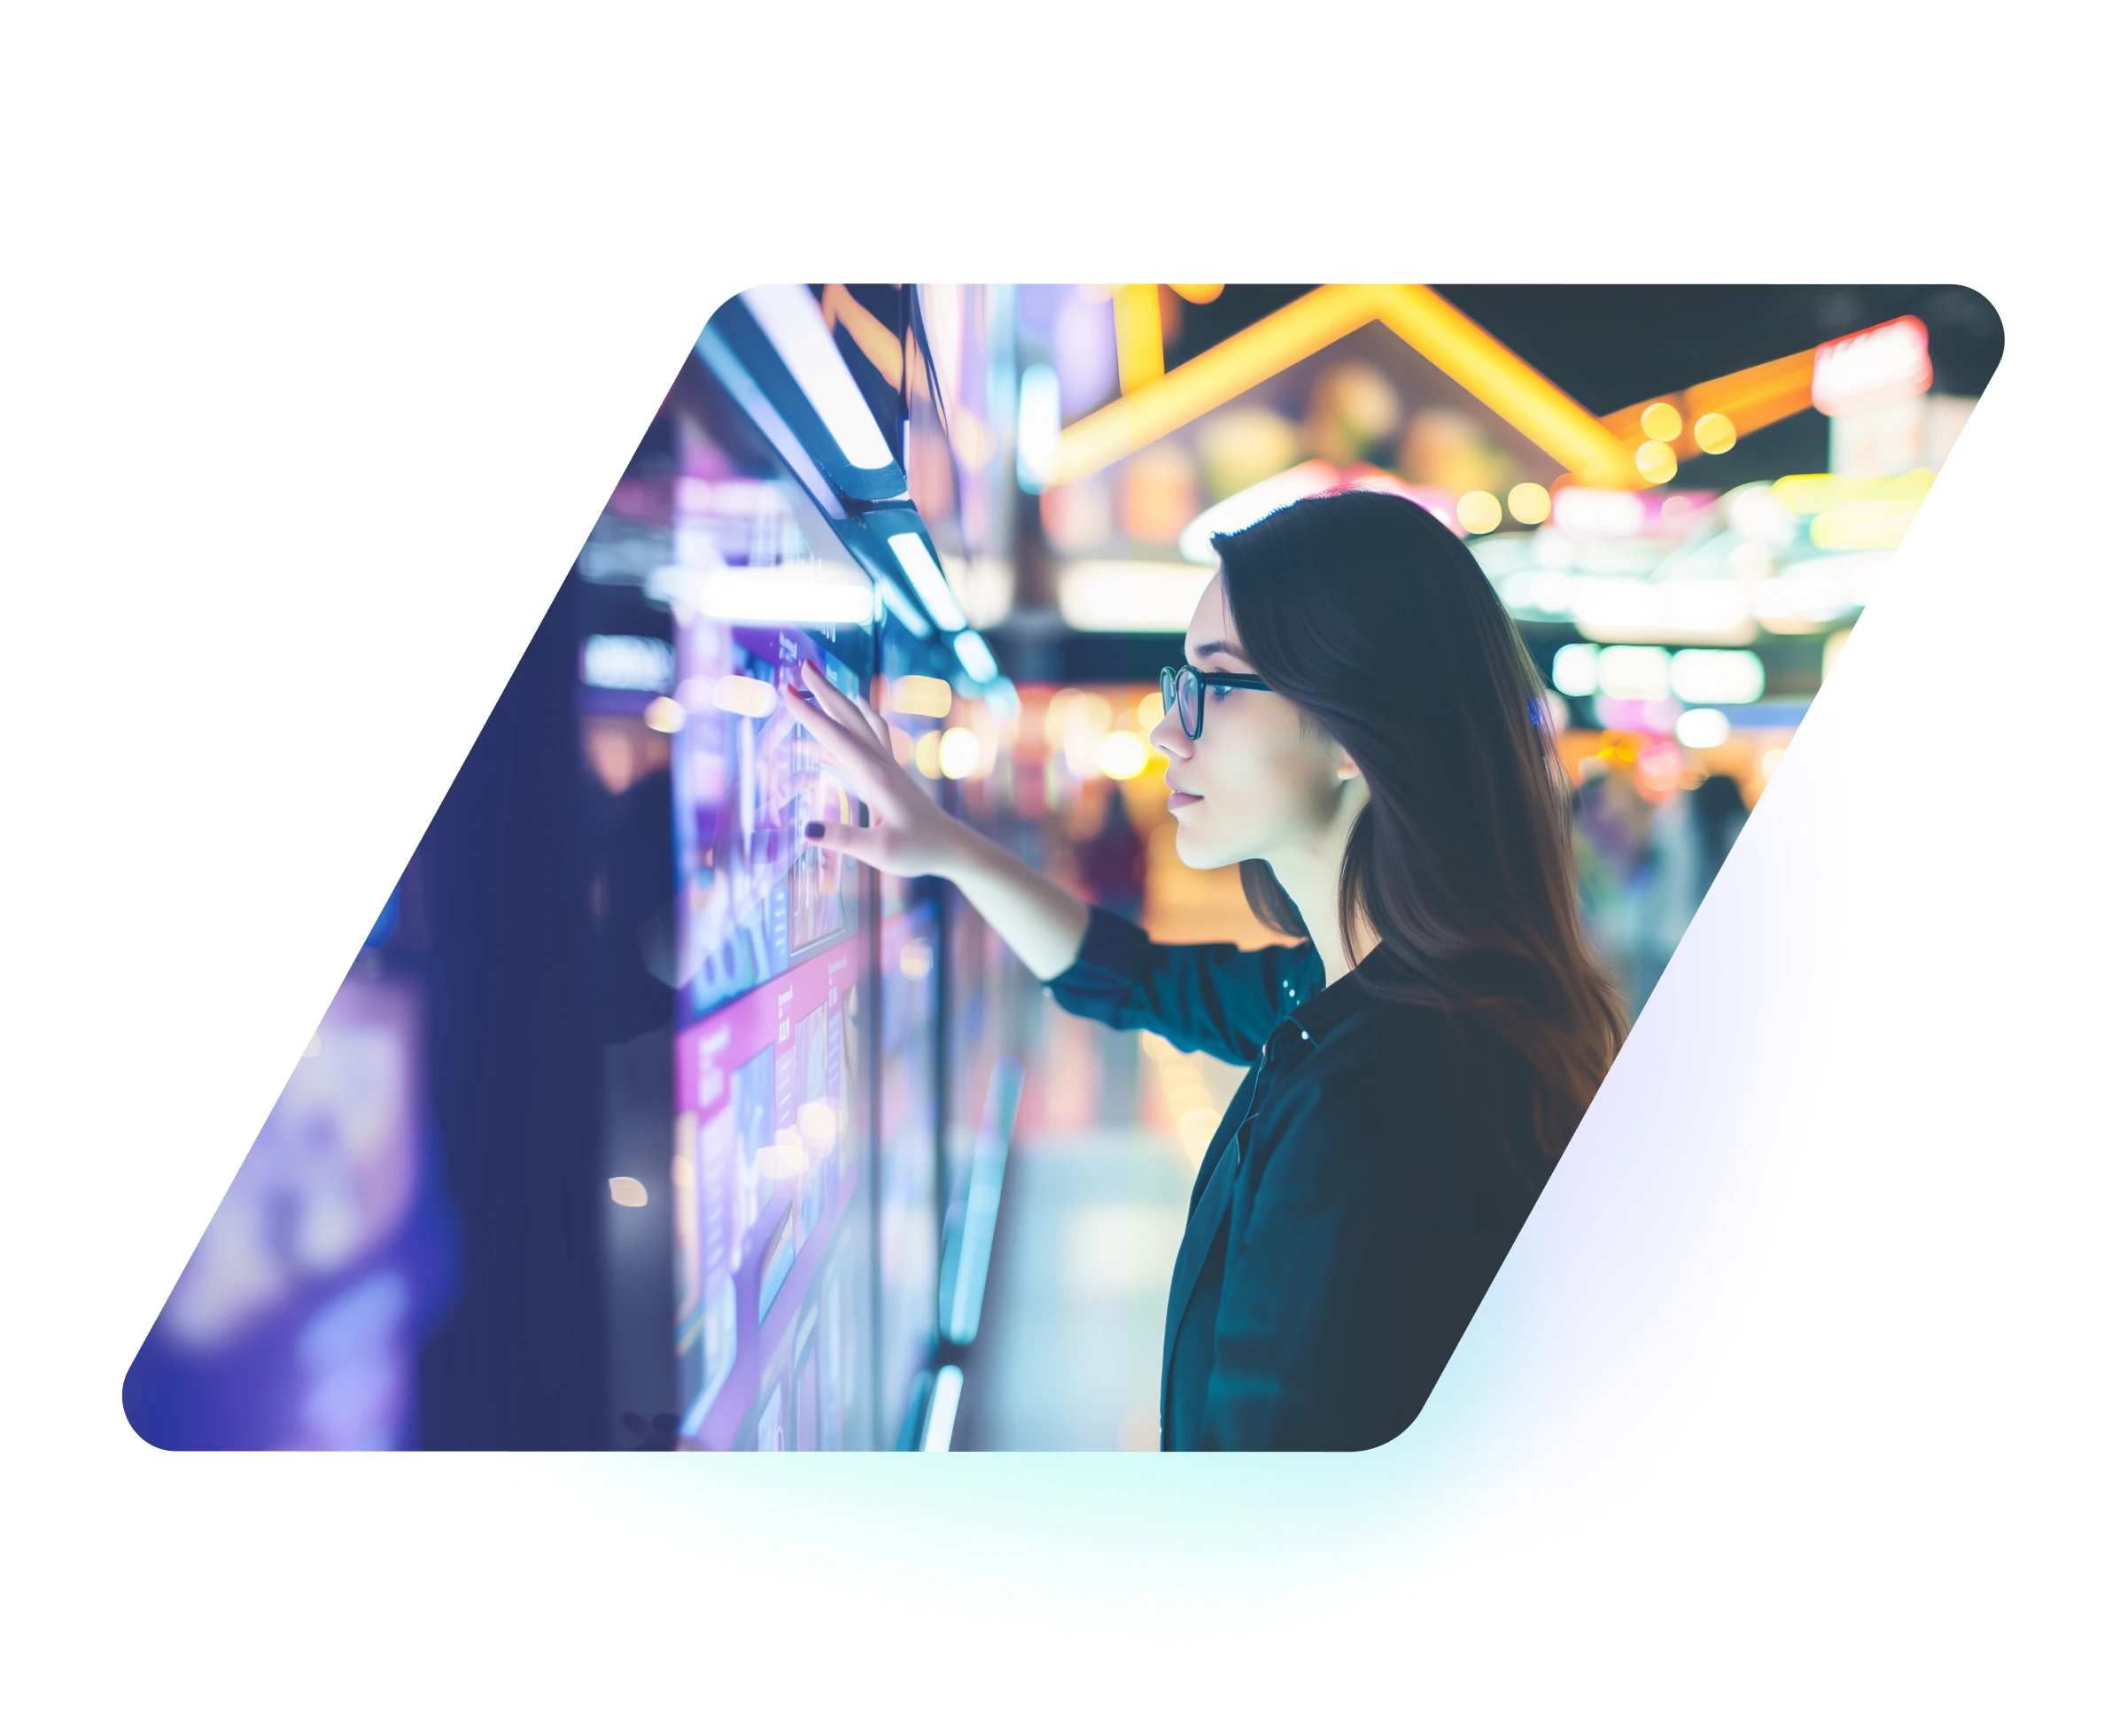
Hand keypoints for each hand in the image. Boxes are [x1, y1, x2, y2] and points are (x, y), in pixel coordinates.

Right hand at [780, 659, 977, 880]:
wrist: (952, 847)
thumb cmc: (918, 851)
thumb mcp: (880, 852)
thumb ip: (843, 839)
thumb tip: (805, 829)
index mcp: (875, 778)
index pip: (836, 738)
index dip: (809, 714)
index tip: (787, 691)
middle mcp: (880, 764)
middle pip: (850, 718)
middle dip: (825, 691)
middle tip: (803, 666)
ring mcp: (886, 765)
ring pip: (860, 722)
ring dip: (838, 701)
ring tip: (818, 684)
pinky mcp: (889, 772)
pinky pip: (867, 737)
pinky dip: (852, 721)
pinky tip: (846, 716)